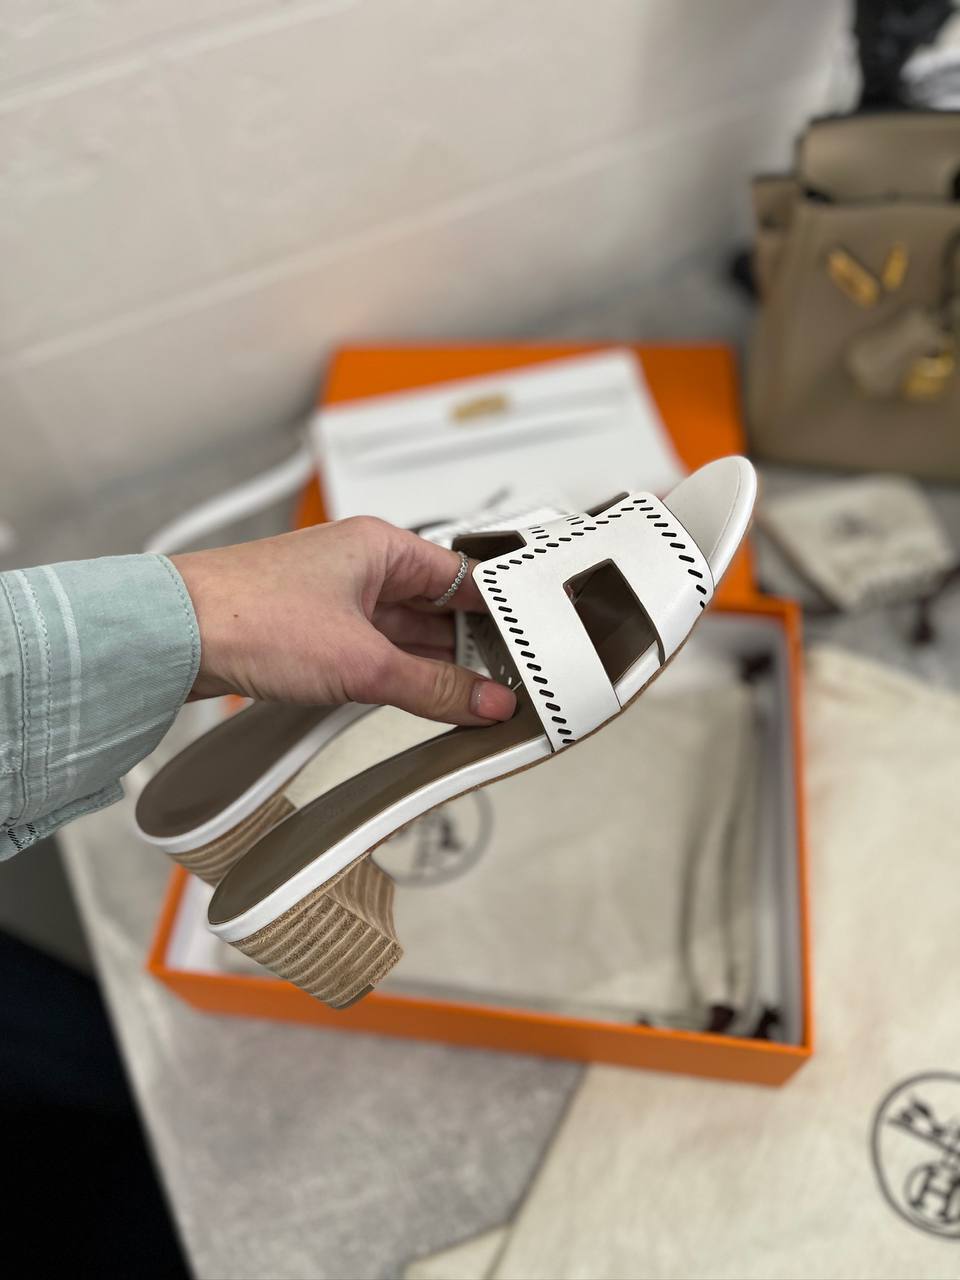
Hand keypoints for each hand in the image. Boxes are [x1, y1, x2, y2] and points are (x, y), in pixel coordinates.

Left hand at [171, 517, 516, 725]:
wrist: (173, 635)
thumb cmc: (248, 614)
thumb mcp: (362, 662)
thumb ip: (434, 688)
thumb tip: (485, 702)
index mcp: (381, 546)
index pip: (464, 578)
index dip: (499, 616)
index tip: (526, 652)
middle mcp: (360, 566)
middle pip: (436, 610)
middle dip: (466, 650)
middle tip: (502, 687)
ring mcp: (336, 600)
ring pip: (404, 635)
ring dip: (430, 668)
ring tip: (468, 704)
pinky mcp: (313, 633)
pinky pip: (373, 653)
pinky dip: (396, 677)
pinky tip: (418, 702)